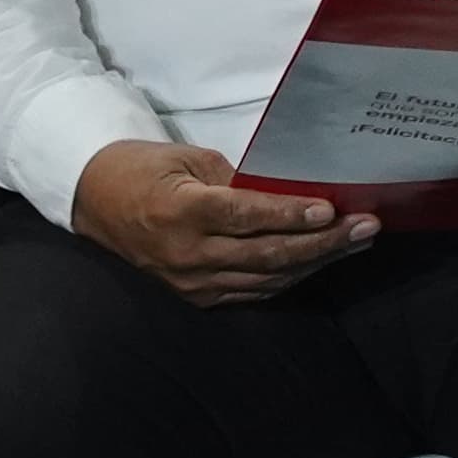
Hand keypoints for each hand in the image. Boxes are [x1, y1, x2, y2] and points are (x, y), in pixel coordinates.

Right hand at [74, 141, 375, 306]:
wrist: (91, 202)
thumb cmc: (140, 169)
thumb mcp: (185, 159)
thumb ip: (234, 178)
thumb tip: (285, 190)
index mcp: (182, 211)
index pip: (246, 215)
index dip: (290, 214)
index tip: (330, 209)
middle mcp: (188, 254)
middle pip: (268, 254)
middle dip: (323, 242)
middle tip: (365, 227)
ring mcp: (192, 283)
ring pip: (267, 278)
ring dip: (315, 262)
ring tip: (355, 243)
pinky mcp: (196, 298)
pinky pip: (253, 292)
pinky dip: (289, 277)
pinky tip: (318, 261)